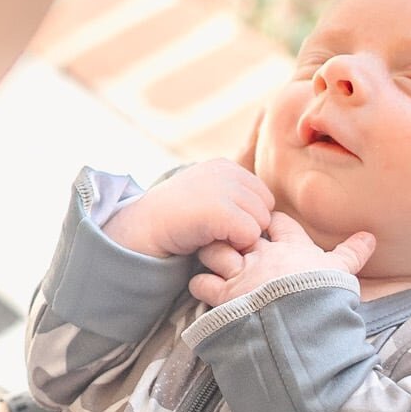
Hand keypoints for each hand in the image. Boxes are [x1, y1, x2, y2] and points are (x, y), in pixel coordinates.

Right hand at [103, 159, 274, 259]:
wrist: (141, 229)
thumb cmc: (174, 220)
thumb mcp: (205, 195)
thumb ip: (233, 195)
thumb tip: (269, 212)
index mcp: (225, 166)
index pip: (263, 195)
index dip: (248, 216)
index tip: (221, 225)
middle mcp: (226, 171)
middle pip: (266, 207)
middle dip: (249, 226)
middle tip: (219, 234)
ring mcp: (223, 188)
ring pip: (260, 222)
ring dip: (241, 238)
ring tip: (213, 237)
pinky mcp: (220, 209)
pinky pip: (250, 234)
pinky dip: (234, 245)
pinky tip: (211, 242)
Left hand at [189, 211, 375, 307]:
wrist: (307, 329)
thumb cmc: (327, 300)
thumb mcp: (342, 274)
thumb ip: (352, 253)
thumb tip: (370, 235)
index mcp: (292, 248)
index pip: (277, 222)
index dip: (269, 221)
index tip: (264, 223)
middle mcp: (263, 256)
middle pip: (239, 231)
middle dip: (232, 231)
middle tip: (230, 238)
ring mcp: (242, 276)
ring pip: (216, 252)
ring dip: (211, 254)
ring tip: (209, 258)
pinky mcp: (225, 298)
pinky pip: (202, 284)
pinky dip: (200, 284)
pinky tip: (202, 287)